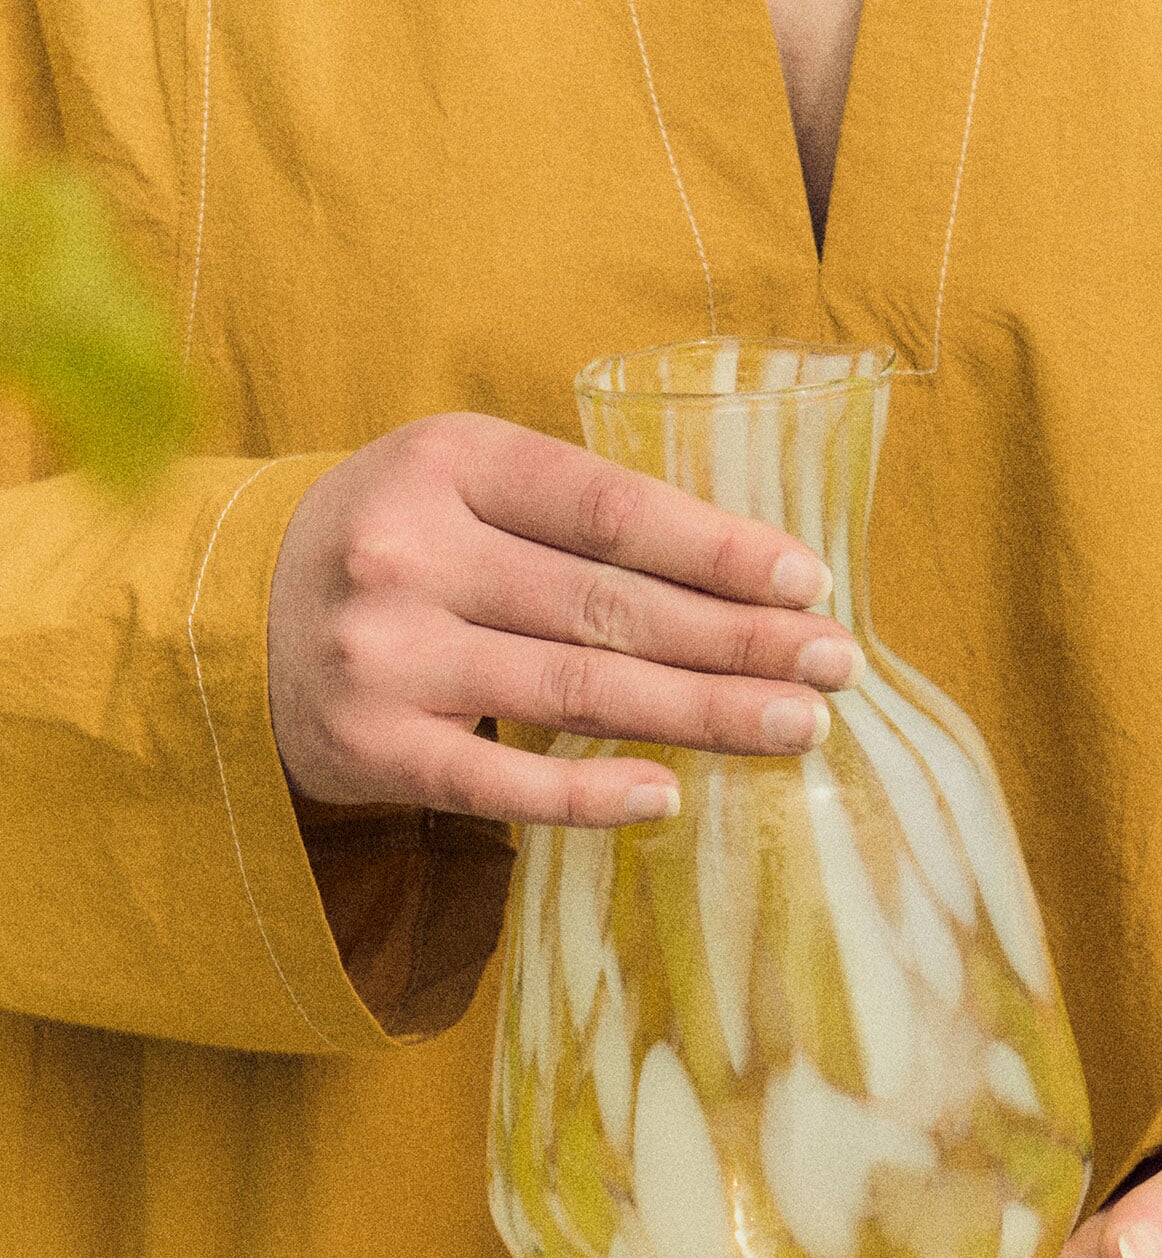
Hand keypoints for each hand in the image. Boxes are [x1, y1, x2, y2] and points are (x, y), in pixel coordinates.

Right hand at [267, 413, 859, 826]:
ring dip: (702, 713)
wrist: (228, 620)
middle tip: (837, 666)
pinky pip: (497, 780)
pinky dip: (587, 792)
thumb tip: (749, 577)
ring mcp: (385, 653)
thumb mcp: (462, 486)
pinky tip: (667, 796)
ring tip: (798, 725)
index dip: (718, 548)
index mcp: (449, 461)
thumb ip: (574, 516)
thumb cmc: (393, 546)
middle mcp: (411, 551)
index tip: (809, 582)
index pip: (610, 508)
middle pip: (610, 605)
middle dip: (739, 638)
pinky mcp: (367, 746)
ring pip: (576, 690)